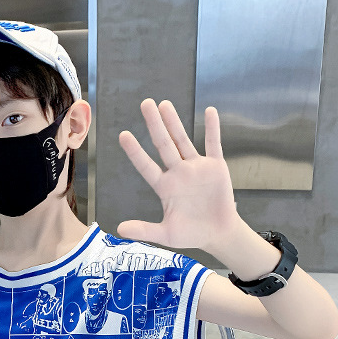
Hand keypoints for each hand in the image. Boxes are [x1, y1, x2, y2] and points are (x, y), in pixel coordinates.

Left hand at [117, 99, 240, 253]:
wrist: (217, 234)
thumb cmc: (190, 234)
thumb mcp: (165, 234)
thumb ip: (144, 230)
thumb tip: (119, 230)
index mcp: (165, 187)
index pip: (146, 166)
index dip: (136, 152)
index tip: (124, 136)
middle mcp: (178, 173)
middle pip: (164, 145)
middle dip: (155, 125)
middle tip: (145, 104)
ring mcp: (196, 167)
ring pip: (183, 140)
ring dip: (175, 122)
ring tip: (165, 104)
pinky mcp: (216, 167)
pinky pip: (213, 144)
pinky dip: (212, 129)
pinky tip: (209, 111)